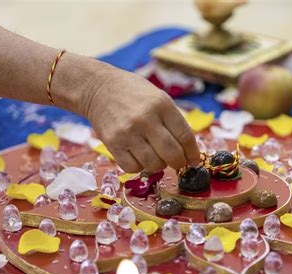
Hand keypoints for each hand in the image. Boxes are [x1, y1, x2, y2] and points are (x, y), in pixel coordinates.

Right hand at [82, 66, 199, 172]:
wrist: (98, 88)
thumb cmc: (134, 94)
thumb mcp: (159, 98)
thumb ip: (173, 121)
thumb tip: (189, 150)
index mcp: (162, 105)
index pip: (185, 136)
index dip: (193, 153)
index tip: (194, 160)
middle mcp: (145, 119)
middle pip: (172, 154)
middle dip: (179, 163)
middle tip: (178, 163)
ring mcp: (128, 132)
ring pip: (153, 164)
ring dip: (159, 165)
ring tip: (156, 156)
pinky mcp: (112, 143)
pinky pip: (132, 168)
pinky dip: (139, 167)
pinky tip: (139, 156)